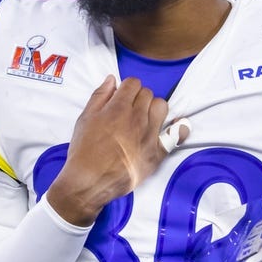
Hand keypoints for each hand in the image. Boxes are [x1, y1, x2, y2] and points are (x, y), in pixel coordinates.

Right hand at [46, 76, 185, 224]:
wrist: (90, 182)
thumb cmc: (84, 151)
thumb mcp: (84, 119)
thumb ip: (99, 96)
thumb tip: (112, 80)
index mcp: (118, 108)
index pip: (133, 83)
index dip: (127, 88)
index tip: (123, 96)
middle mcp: (137, 118)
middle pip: (148, 94)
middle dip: (139, 98)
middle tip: (130, 109)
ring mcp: (149, 135)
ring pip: (162, 107)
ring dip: (154, 109)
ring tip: (145, 118)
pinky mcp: (157, 152)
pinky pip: (177, 134)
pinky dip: (177, 129)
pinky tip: (173, 128)